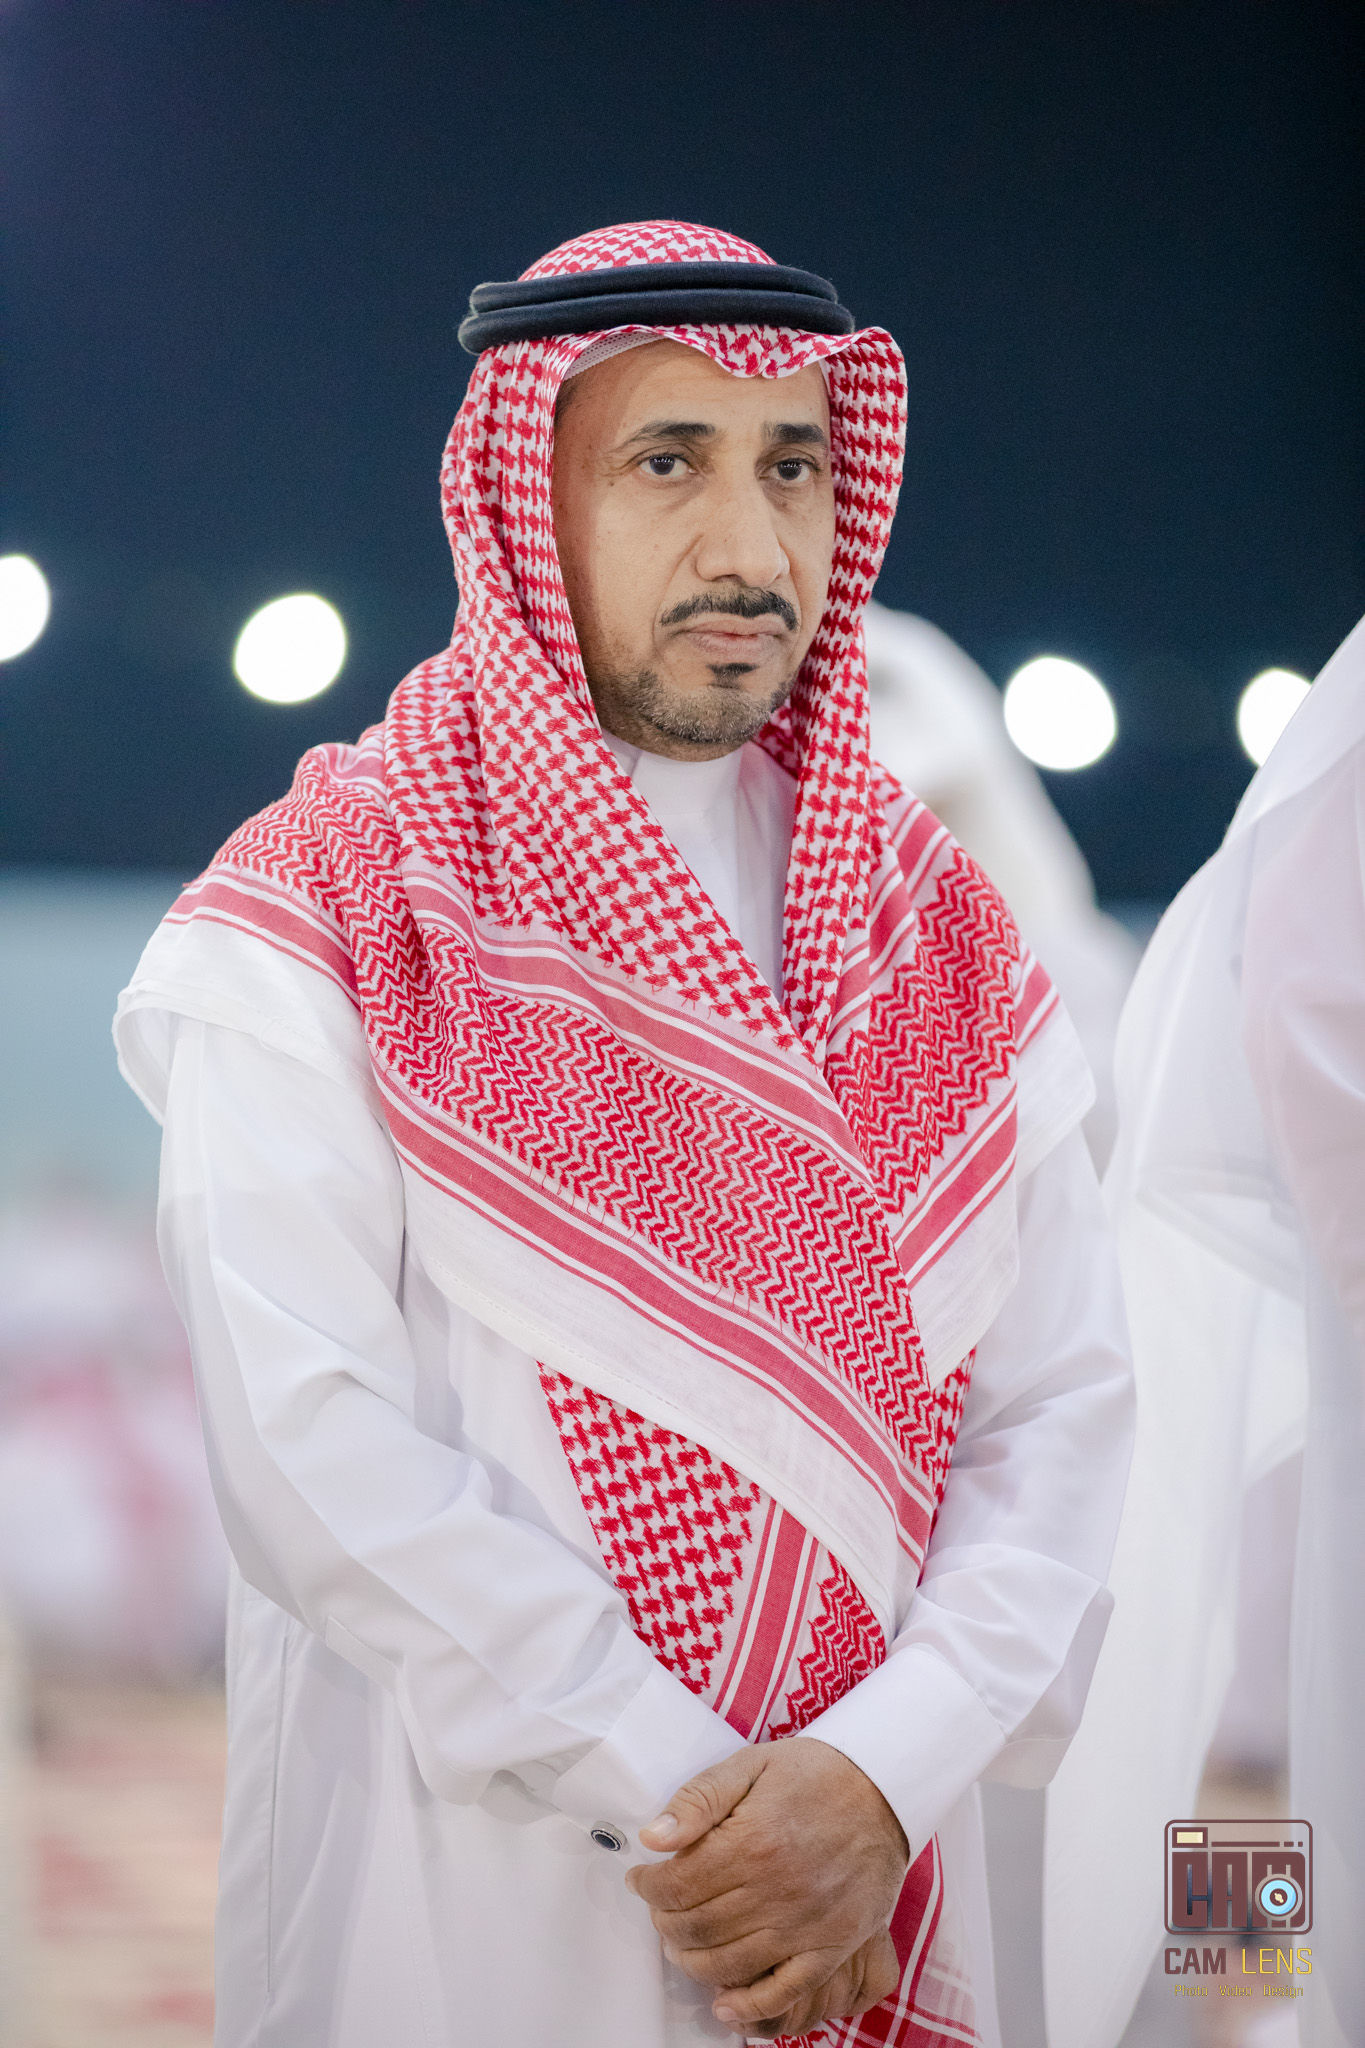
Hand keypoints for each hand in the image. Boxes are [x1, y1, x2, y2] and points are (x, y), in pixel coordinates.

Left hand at [625, 1737, 907, 2034]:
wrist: (884, 1789)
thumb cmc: (813, 1774)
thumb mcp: (750, 1764)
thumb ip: (698, 1799)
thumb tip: (653, 1837)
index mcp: (752, 1842)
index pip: (677, 1884)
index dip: (649, 1886)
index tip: (643, 1880)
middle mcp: (776, 1890)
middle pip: (697, 1927)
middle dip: (665, 1923)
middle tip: (660, 1911)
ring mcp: (805, 1925)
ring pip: (728, 1964)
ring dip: (692, 1961)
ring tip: (682, 1945)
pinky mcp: (831, 1948)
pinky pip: (783, 1992)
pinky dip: (749, 2007)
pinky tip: (725, 2005)